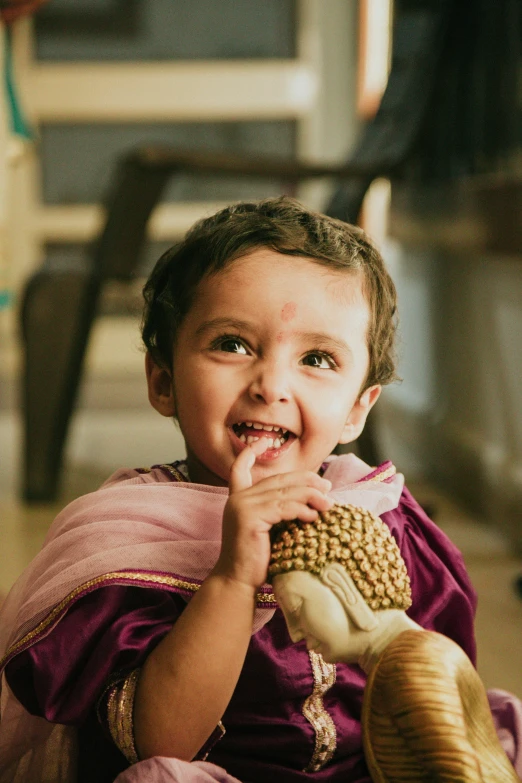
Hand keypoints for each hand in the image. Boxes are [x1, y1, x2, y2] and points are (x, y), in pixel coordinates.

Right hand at [212, 441, 332, 589]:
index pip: (239, 468)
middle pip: (278, 480)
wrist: (238, 581)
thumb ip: (279, 509)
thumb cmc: (256, 558)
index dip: (250, 453)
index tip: (263, 442)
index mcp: (238, 498)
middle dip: (306, 482)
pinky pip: (283, 508)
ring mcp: (242, 506)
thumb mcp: (268, 527)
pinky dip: (302, 510)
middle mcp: (238, 498)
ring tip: (328, 505)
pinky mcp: (249, 517)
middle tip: (328, 488)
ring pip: (284, 493)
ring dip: (311, 497)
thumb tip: (312, 498)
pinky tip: (314, 517)